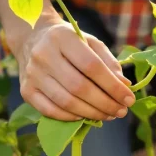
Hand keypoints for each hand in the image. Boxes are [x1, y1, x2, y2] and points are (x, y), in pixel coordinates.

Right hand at [10, 19, 135, 121]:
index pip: (92, 66)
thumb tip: (124, 85)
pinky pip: (50, 111)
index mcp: (62, 38)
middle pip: (79, 87)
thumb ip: (109, 62)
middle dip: (105, 103)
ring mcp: (31, 74)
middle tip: (122, 111)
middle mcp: (43, 55)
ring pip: (66, 101)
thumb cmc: (69, 42)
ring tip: (109, 115)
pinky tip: (86, 117)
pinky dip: (71, 117)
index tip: (129, 98)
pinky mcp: (26, 90)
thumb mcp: (91, 43)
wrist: (33, 38)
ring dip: (92, 113)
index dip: (113, 86)